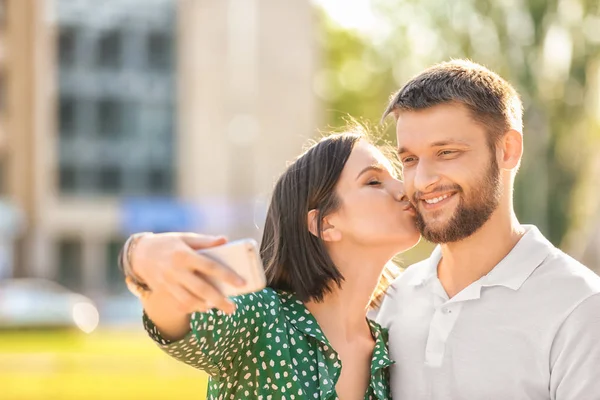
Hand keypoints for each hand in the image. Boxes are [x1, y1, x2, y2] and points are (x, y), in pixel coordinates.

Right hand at [130, 233, 245, 313]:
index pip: (210, 266)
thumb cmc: (168, 244)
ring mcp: (169, 283)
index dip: (227, 276)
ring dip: (206, 306)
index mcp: (185, 255)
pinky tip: (204, 306)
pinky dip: (193, 308)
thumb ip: (205, 241)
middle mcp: (176, 271)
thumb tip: (225, 240)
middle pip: (202, 289)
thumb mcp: (185, 238)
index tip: (242, 283)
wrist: (140, 254)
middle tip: (233, 308)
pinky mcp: (164, 291)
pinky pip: (180, 304)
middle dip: (219, 301)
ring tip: (219, 307)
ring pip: (189, 301)